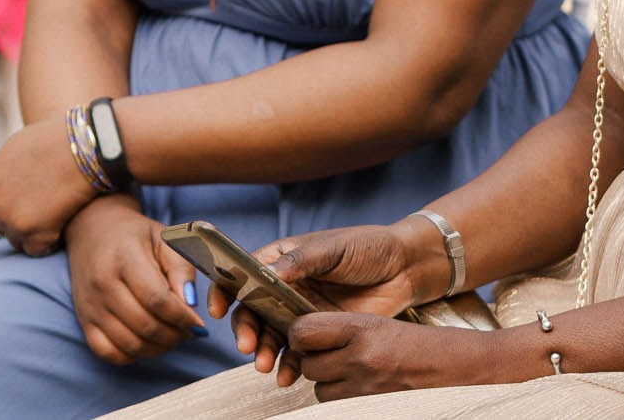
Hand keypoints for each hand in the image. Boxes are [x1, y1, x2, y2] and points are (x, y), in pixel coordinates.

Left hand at [0, 117, 97, 255]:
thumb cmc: (57, 139)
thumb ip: (4, 171)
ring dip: (32, 233)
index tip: (7, 215)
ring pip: (17, 241)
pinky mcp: (34, 235)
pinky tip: (63, 224)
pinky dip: (50, 241)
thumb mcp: (18, 147)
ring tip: (54, 214)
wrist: (86, 147)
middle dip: (14, 224)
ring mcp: (11, 222)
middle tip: (37, 213)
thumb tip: (4, 182)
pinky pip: (37, 250)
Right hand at [65, 196, 204, 364]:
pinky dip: (133, 355)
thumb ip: (181, 268)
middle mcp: (102, 284)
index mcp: (124, 258)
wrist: (93, 233)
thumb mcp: (165, 238)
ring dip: (158, 348)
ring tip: (174, 337)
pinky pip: (108, 353)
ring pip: (129, 343)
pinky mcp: (84, 322)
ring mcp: (90, 306)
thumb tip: (191, 304)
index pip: (156, 299)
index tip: (199, 323)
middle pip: (144, 325)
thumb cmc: (136, 236)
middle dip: (175, 335)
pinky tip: (149, 343)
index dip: (182, 317)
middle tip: (190, 332)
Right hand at [215, 220, 436, 384]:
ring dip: (264, 352)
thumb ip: (300, 260)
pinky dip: (288, 365)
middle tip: (249, 347)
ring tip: (266, 366)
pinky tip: (287, 376)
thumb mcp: (333, 248)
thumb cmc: (369, 247)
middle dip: (247, 330)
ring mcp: (301, 311)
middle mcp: (286, 287)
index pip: (245, 274)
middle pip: (253, 310)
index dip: (226, 289)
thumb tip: (266, 273)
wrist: (405, 269)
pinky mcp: (319, 332)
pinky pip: (296, 352)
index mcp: (284, 259)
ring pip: (271, 335)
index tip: (218, 308)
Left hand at [285, 313, 501, 400]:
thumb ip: (345, 332)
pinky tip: (364, 389)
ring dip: (330, 384)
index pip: (303, 331)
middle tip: (336, 356)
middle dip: (316, 361)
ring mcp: (365, 390)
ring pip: (319, 391)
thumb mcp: (384, 326)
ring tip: (356, 373)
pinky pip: (336, 407)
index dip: (300, 335)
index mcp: (364, 328)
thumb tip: (304, 341)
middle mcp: (361, 359)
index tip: (308, 336)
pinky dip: (343, 400)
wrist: (464, 371)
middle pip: (308, 364)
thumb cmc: (426, 346)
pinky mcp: (369, 409)